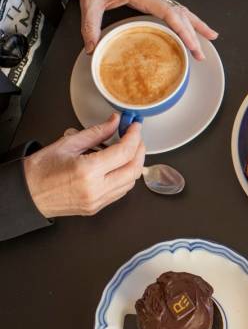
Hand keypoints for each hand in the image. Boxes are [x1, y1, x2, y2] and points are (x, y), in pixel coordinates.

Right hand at [24, 114, 145, 217]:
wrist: (26, 194)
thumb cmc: (40, 171)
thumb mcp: (68, 143)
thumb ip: (96, 133)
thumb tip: (114, 122)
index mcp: (88, 171)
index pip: (124, 152)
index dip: (134, 137)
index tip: (134, 127)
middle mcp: (96, 188)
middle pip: (134, 169)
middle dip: (139, 150)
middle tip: (136, 137)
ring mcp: (98, 201)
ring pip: (130, 182)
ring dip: (134, 164)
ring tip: (129, 150)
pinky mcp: (98, 207)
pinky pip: (121, 192)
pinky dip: (126, 177)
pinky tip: (120, 166)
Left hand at [77, 0, 217, 59]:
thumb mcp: (91, 0)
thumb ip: (90, 24)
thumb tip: (93, 47)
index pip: (170, 14)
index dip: (183, 30)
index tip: (192, 44)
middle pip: (181, 15)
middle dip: (194, 34)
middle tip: (201, 54)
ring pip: (182, 11)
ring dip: (196, 25)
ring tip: (210, 37)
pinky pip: (175, 10)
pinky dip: (187, 20)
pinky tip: (192, 28)